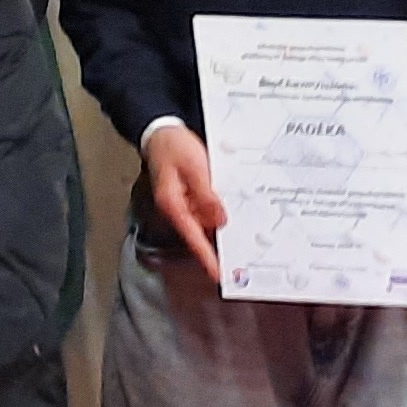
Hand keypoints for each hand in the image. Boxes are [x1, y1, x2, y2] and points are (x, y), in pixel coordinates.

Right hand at [142, 125, 226, 283]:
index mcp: (174, 205)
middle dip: (219, 251)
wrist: (161, 132)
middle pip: (200, 236)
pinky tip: (236, 222)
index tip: (219, 275)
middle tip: (241, 267)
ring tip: (245, 249)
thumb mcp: (195, 167)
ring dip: (222, 236)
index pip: (193, 237)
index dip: (207, 257)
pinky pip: (206, 214)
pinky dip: (220, 219)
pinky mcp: (190, 198)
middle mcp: (177, 210)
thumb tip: (220, 221)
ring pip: (205, 226)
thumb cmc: (174, 147)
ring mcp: (183, 205)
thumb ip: (207, 195)